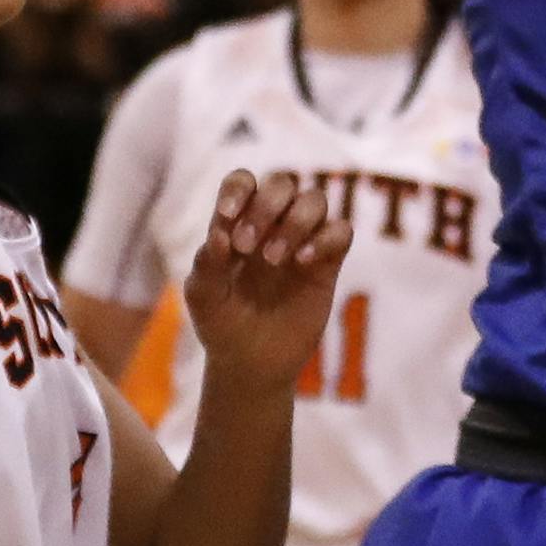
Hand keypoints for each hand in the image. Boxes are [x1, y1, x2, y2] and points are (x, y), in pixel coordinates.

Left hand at [184, 169, 351, 390]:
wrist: (251, 364)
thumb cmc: (221, 323)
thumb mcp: (204, 298)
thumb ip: (207, 264)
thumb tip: (219, 234)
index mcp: (238, 222)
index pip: (243, 181)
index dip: (238, 189)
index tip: (227, 216)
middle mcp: (273, 223)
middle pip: (281, 182)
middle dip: (266, 205)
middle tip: (248, 246)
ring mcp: (303, 240)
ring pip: (314, 199)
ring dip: (295, 221)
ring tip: (274, 259)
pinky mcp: (328, 262)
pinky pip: (341, 230)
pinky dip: (326, 238)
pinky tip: (304, 262)